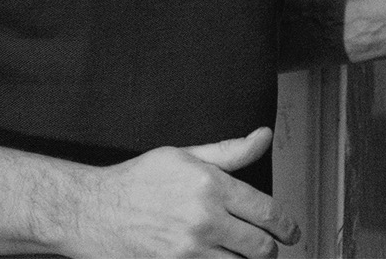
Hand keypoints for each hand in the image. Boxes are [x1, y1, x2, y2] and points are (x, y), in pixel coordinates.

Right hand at [66, 127, 298, 257]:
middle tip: (268, 247)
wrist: (94, 211)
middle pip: (261, 247)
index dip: (287, 226)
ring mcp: (190, 249)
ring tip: (242, 254)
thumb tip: (264, 137)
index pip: (267, 212)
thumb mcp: (184, 155)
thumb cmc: (138, 181)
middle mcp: (204, 218)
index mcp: (210, 185)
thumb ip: (229, 152)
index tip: (291, 232)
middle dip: (270, 249)